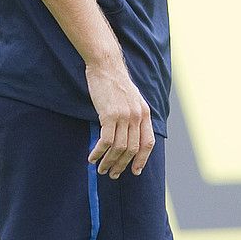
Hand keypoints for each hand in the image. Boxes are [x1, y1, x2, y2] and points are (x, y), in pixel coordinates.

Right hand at [85, 60, 153, 179]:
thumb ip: (133, 115)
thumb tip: (128, 136)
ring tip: (101, 169)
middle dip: (122, 165)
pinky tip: (92, 157)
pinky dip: (98, 152)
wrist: (106, 65)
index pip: (148, 142)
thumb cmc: (115, 82)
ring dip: (109, 162)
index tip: (135, 171)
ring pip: (119, 148)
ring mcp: (124, 116)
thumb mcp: (131, 99)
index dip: (142, 159)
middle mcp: (137, 116)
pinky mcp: (109, 115)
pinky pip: (105, 141)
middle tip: (112, 174)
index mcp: (144, 113)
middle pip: (132, 149)